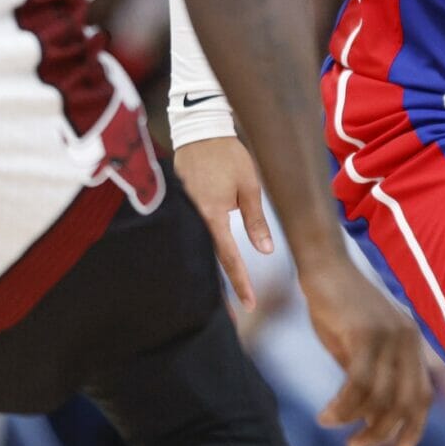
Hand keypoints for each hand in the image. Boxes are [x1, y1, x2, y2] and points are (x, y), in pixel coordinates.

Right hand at [175, 137, 272, 308]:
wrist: (199, 130)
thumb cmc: (228, 155)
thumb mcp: (249, 185)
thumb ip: (255, 220)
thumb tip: (265, 251)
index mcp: (212, 215)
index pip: (228, 257)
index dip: (240, 282)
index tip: (249, 304)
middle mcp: (194, 218)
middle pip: (209, 260)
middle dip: (222, 288)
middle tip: (233, 315)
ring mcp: (183, 213)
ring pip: (199, 251)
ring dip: (211, 273)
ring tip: (222, 299)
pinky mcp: (179, 207)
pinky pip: (191, 235)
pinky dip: (200, 253)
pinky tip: (206, 266)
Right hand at [302, 258, 432, 445]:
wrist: (325, 267)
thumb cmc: (339, 306)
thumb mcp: (360, 346)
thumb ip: (372, 376)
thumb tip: (370, 417)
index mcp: (412, 343)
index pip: (423, 394)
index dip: (414, 426)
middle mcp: (408, 340)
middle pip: (404, 402)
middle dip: (382, 431)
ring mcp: (389, 336)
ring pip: (380, 397)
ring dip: (355, 421)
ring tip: (332, 426)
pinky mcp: (366, 333)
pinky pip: (358, 384)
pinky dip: (343, 406)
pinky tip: (327, 415)